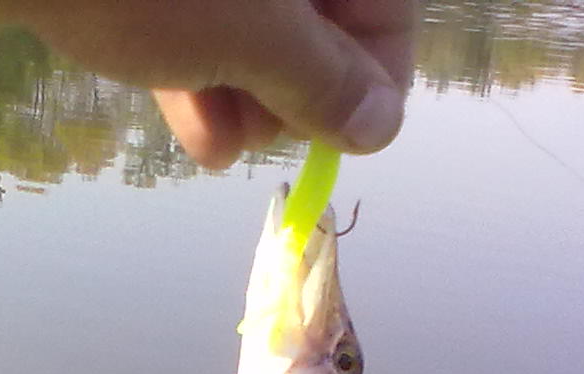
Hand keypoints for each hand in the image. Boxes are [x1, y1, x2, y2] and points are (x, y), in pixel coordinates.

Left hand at [0, 0, 417, 168]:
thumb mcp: (254, 38)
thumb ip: (324, 82)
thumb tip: (380, 128)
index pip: (388, 11)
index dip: (372, 84)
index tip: (341, 145)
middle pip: (322, 22)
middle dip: (294, 94)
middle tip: (259, 140)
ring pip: (255, 30)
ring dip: (245, 98)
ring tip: (216, 149)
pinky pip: (198, 22)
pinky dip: (202, 73)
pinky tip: (194, 131)